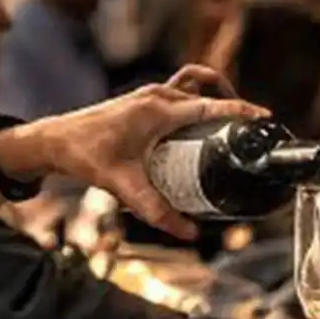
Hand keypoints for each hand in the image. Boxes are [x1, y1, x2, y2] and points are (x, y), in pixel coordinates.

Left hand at [20, 65, 265, 239]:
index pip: (211, 106)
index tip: (265, 119)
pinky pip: (179, 92)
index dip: (241, 112)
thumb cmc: (85, 156)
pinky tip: (196, 130)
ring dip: (214, 98)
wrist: (54, 142)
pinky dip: (194, 101)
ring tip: (228, 127)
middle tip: (247, 132)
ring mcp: (148, 95)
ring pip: (194, 86)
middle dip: (232, 105)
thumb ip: (157, 211)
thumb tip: (189, 233)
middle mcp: (156, 96)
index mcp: (158, 110)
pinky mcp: (141, 100)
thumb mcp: (123, 186)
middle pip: (207, 90)